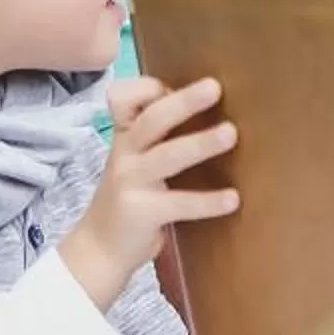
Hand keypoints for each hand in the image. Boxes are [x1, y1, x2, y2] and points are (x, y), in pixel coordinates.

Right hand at [60, 76, 238, 306]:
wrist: (100, 249)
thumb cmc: (131, 197)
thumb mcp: (137, 161)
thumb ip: (161, 138)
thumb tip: (218, 116)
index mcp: (126, 136)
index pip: (123, 98)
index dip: (148, 88)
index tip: (176, 85)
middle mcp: (125, 153)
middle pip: (151, 119)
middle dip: (183, 101)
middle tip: (214, 88)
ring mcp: (130, 182)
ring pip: (167, 156)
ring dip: (199, 143)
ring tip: (230, 134)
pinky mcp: (141, 213)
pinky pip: (178, 203)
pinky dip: (207, 201)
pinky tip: (233, 199)